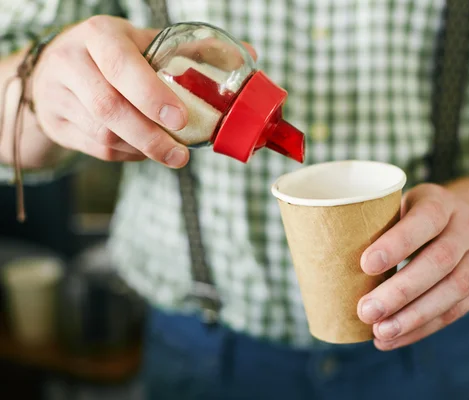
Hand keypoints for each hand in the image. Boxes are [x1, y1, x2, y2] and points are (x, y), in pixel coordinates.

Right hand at [31, 16, 189, 165]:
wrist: (55, 69)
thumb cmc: (112, 54)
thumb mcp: (141, 42)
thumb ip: (187, 51)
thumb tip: (244, 57)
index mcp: (99, 35)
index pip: (121, 66)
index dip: (152, 96)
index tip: (181, 120)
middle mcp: (70, 62)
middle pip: (109, 107)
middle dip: (150, 136)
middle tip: (180, 154)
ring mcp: (57, 95)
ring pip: (103, 134)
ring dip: (142, 149)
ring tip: (170, 152)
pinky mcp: (56, 125)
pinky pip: (97, 150)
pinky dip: (128, 155)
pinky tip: (145, 150)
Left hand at [357, 183, 468, 349]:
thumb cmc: (422, 217)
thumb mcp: (405, 205)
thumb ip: (379, 224)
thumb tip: (330, 257)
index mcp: (442, 203)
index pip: (425, 220)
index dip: (397, 243)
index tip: (365, 264)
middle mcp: (467, 228)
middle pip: (439, 261)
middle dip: (401, 290)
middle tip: (366, 311)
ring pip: (453, 290)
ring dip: (413, 317)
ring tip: (380, 332)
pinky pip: (455, 311)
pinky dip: (422, 328)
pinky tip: (394, 338)